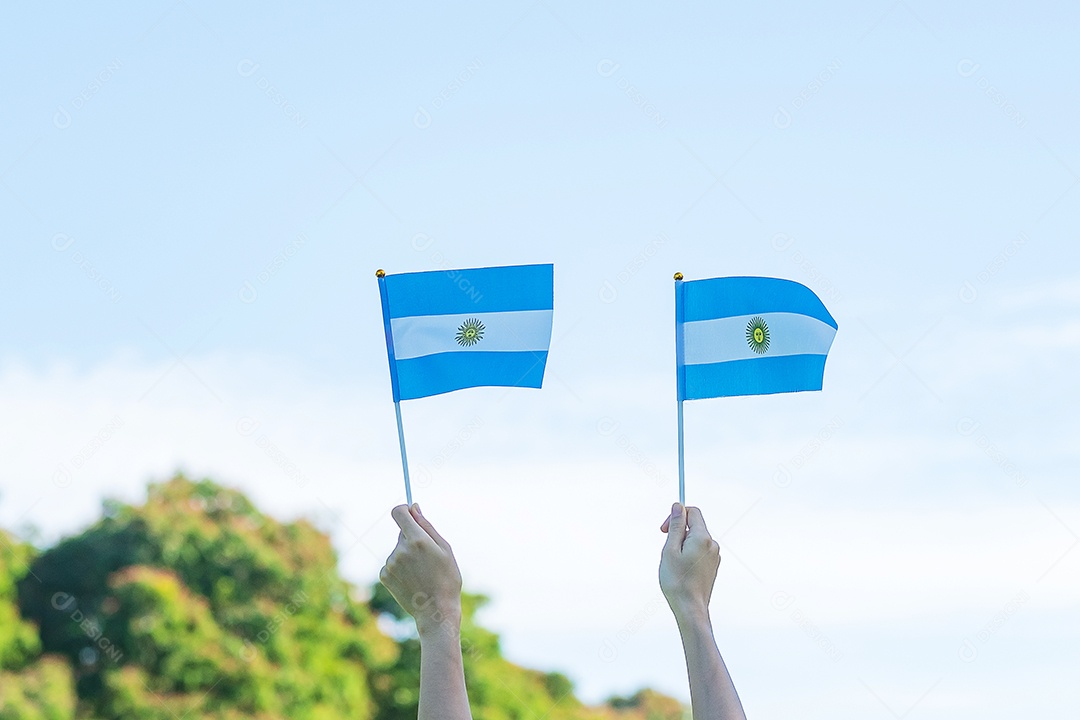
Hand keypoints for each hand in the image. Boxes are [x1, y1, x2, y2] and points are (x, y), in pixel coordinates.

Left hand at [380, 504, 462, 636]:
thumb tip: (414, 507)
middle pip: (402, 533)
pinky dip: (400, 568)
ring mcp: (390, 563)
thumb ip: (427, 526)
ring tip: (421, 573)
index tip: (410, 514)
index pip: (398, 512)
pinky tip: (412, 580)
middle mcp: (400, 550)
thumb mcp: (445, 549)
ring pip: (398, 549)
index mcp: (417, 540)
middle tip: (427, 558)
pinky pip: (392, 563)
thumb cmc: (447, 579)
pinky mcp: (384, 575)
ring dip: (407, 555)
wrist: (436, 611)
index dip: (404, 510)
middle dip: (413, 539)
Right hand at [659, 503, 720, 623]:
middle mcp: (712, 545)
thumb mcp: (670, 550)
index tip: (664, 529)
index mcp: (703, 538)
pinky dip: (688, 555)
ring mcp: (714, 556)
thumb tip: (678, 506)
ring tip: (673, 564)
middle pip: (694, 526)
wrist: (690, 609)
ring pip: (695, 540)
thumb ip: (675, 526)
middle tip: (666, 550)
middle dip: (677, 532)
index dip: (677, 515)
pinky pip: (699, 551)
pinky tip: (681, 570)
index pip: (693, 512)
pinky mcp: (712, 566)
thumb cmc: (677, 581)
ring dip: (682, 545)